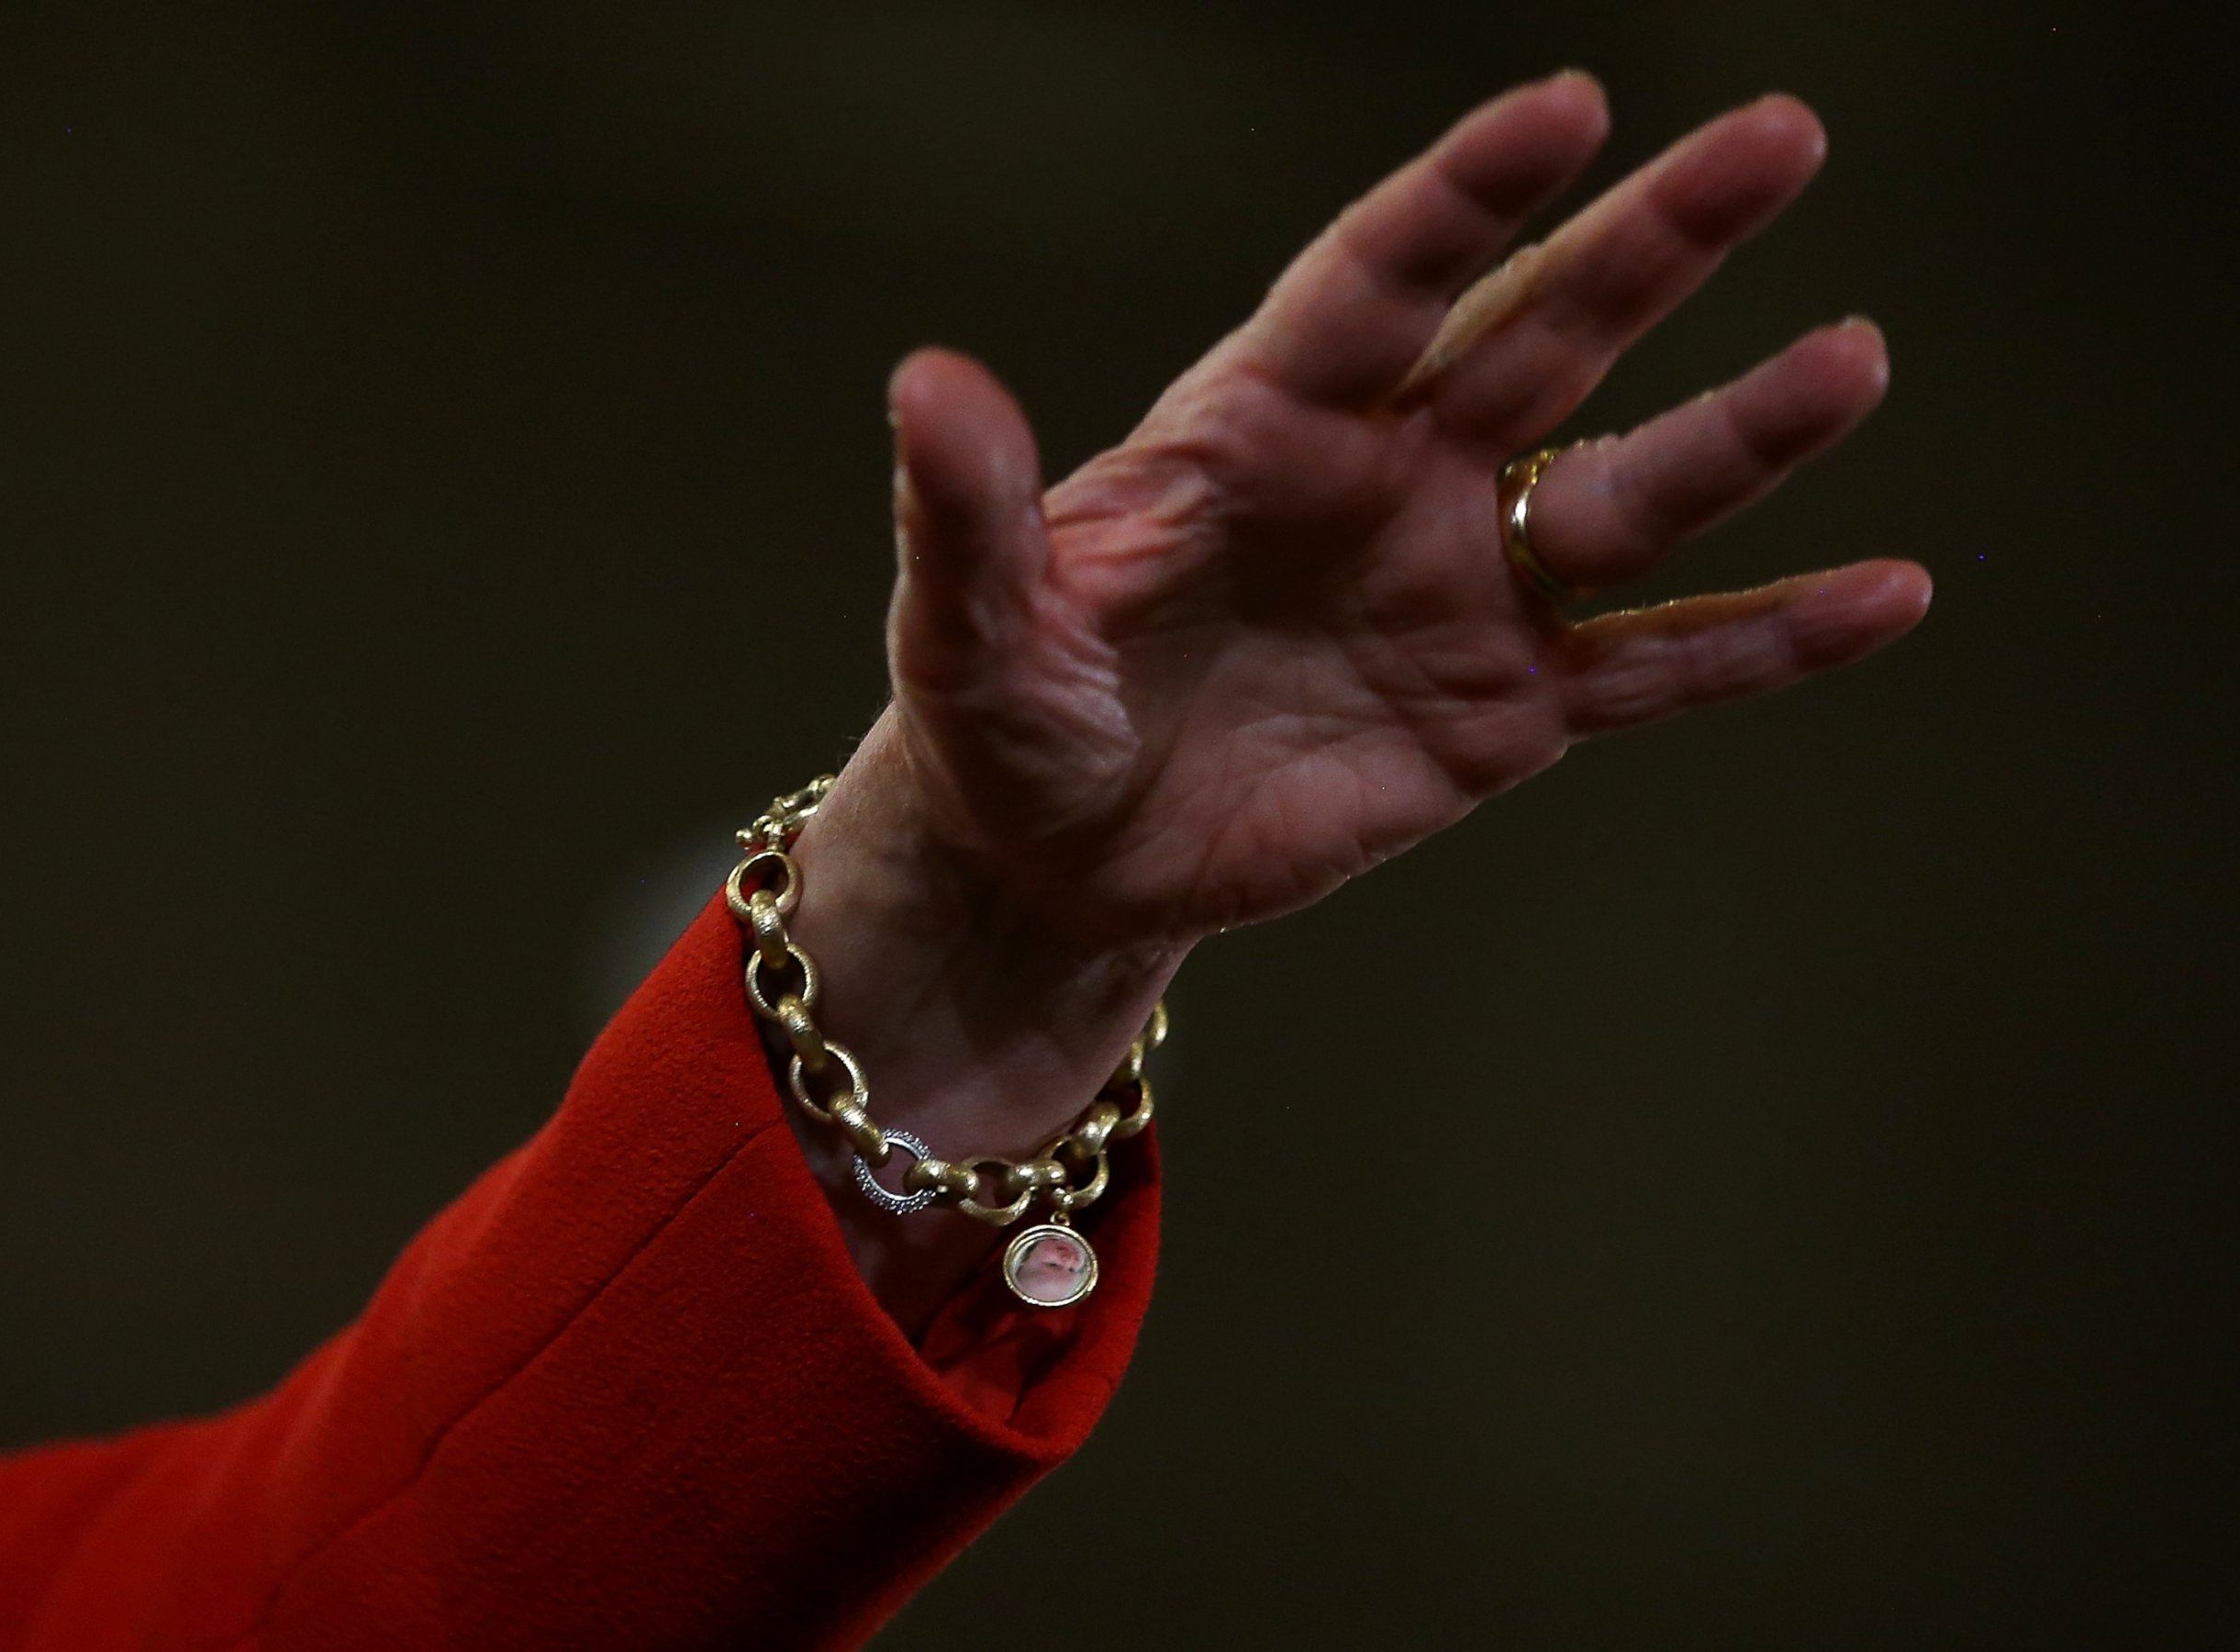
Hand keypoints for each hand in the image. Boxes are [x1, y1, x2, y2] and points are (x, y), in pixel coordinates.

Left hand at [875, 73, 1924, 945]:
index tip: (1571, 108)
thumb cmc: (1005, 717)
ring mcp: (1458, 593)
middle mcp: (1386, 481)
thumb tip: (926, 381)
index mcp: (1260, 427)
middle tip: (1782, 137)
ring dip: (1741, 435)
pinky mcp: (1501, 714)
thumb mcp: (969, 619)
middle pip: (1541, 338)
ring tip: (1857, 357)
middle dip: (1655, 243)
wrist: (1061, 859)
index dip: (1468, 199)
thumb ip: (972, 507)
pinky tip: (1891, 593)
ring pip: (1623, 495)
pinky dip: (1764, 640)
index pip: (1378, 283)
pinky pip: (1654, 667)